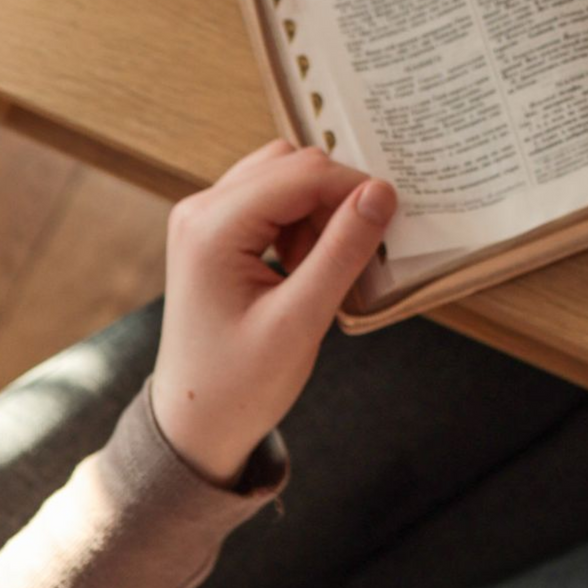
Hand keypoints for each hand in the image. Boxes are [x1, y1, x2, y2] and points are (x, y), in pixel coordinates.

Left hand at [151, 140, 396, 485]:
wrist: (195, 424)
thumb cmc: (239, 384)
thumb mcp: (300, 321)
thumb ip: (342, 251)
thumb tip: (381, 193)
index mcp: (212, 228)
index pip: (303, 173)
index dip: (355, 189)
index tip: (391, 223)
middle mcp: (201, 210)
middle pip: (292, 164)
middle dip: (335, 198)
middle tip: (356, 250)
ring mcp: (205, 219)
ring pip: (285, 177)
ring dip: (319, 211)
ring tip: (324, 267)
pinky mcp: (217, 233)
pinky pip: (273, 201)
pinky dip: (303, 223)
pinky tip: (307, 266)